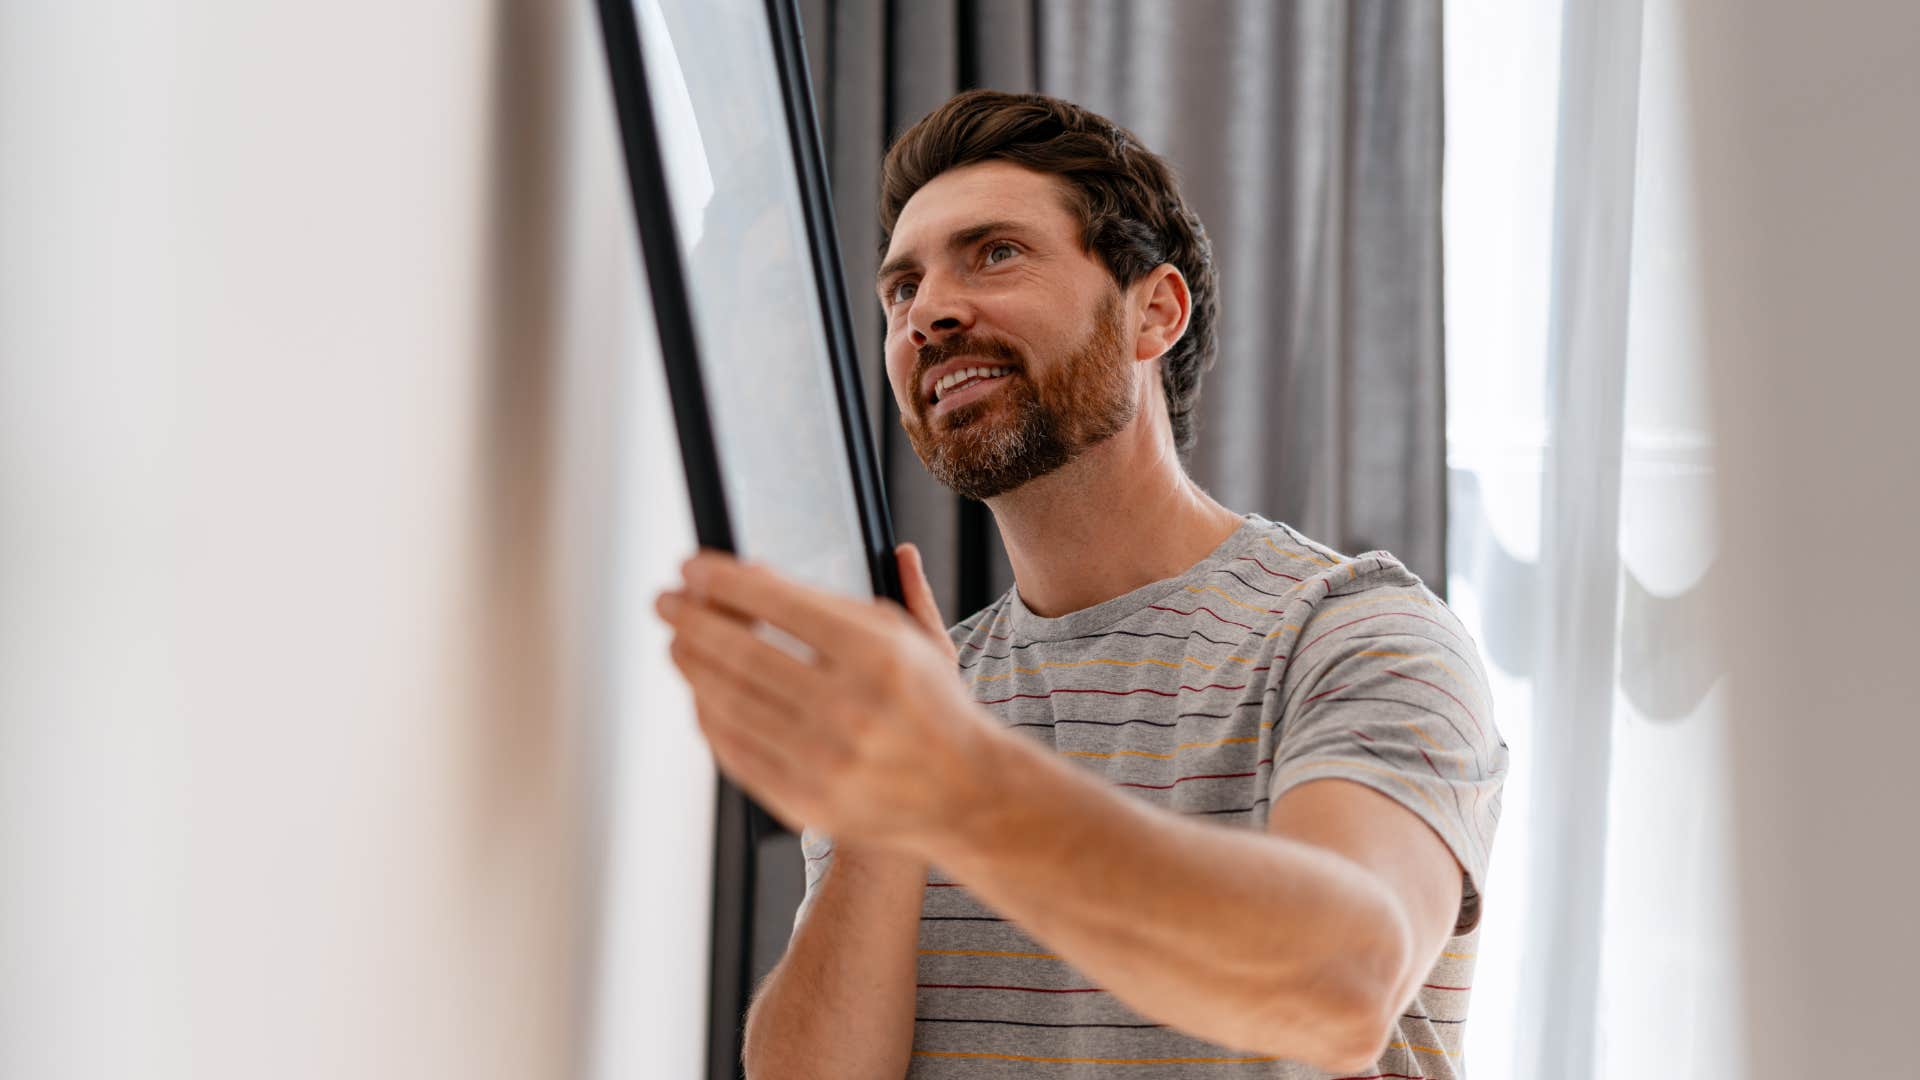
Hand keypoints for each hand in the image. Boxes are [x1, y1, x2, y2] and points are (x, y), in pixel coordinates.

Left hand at [654, 545, 998, 854]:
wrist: (967, 796)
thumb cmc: (936, 707)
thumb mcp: (920, 638)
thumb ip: (851, 593)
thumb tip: (775, 565)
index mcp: (879, 654)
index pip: (779, 604)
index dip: (725, 582)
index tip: (691, 567)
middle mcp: (850, 706)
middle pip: (742, 652)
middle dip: (691, 619)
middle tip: (665, 599)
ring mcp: (824, 759)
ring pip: (728, 702)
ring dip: (691, 665)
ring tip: (678, 641)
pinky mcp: (804, 801)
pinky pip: (734, 750)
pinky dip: (708, 715)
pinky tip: (701, 691)